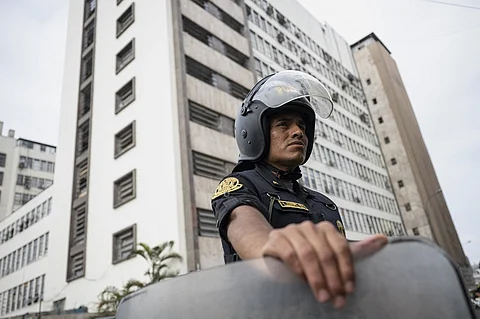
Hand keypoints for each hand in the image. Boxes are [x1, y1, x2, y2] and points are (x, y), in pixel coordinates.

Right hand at [260, 220, 387, 308]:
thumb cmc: (306, 256)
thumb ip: (357, 250)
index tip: (349, 290)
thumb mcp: (333, 254)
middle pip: (325, 252)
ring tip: (322, 296)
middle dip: (333, 279)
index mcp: (325, 229)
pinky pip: (289, 254)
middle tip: (336, 299)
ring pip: (307, 253)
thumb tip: (384, 239)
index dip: (347, 270)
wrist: (274, 252)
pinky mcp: (276, 239)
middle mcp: (308, 227)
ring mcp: (290, 231)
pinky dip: (298, 269)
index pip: (341, 247)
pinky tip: (302, 282)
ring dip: (316, 278)